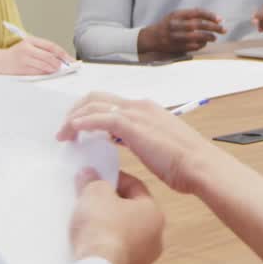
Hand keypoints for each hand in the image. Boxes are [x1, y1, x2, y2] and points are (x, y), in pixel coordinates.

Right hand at [0, 35, 69, 74]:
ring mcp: (24, 59)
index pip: (51, 46)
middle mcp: (27, 49)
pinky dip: (45, 73)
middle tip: (64, 66)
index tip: (69, 59)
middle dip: (59, 62)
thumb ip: (42, 50)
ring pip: (44, 65)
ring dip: (53, 69)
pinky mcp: (22, 69)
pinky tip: (48, 73)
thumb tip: (59, 58)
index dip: (62, 53)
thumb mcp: (28, 46)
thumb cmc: (16, 54)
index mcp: (30, 40)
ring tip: (57, 70)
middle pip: (48, 56)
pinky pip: (38, 72)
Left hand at [58, 94, 216, 193]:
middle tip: (65, 130)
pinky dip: (82, 123)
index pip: (109, 102)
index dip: (88, 112)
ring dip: (73, 118)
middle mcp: (139, 106)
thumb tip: (124, 141)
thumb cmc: (184, 161)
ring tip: (63, 135)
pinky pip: (99, 119)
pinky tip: (72, 131)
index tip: (77, 128)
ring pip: (93, 105)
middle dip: (75, 111)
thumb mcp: (158, 144)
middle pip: (96, 98)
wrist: (199, 165)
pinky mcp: (132, 126)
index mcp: (146, 109)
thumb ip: (139, 138)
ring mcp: (136, 114)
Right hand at [70, 168, 164, 263]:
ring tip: (86, 227)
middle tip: (91, 201)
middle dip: (111, 207)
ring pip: (124, 241)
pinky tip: (87, 250)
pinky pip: (114, 261)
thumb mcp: (95, 194)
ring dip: (108, 233)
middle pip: (131, 216)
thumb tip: (90, 175)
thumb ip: (94, 182)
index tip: (99, 177)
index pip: (136, 188)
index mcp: (154, 214)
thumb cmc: (102, 230)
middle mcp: (154, 240)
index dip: (115, 179)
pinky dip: (103, 254)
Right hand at [137, 8, 225, 53]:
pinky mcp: (176, 46)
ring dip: (208, 37)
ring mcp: (175, 36)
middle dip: (213, 27)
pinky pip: (192, 46)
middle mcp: (175, 24)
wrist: (152, 37)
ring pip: (196, 37)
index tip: (220, 19)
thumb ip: (191, 14)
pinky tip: (205, 43)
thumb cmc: (168, 24)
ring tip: (214, 37)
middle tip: (223, 29)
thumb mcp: (176, 15)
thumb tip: (212, 17)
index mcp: (177, 14)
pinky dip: (201, 45)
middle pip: (198, 25)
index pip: (197, 13)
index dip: (210, 16)